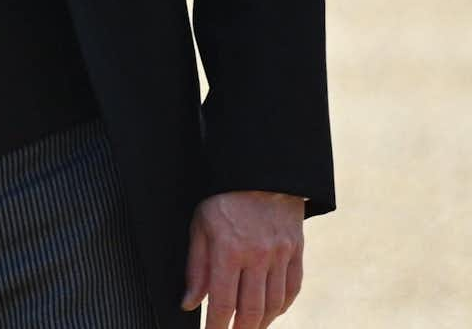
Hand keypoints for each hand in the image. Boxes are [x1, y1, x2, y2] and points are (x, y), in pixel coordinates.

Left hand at [182, 190, 304, 328]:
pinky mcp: (297, 251)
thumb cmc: (222, 198)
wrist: (261, 172)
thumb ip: (195, 267)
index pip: (222, 302)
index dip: (216, 325)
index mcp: (229, 251)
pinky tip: (271, 312)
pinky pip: (292, 288)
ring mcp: (281, 255)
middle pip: (252, 310)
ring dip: (261, 322)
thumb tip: (190, 302)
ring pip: (274, 303)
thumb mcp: (199, 227)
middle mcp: (258, 257)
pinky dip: (282, 305)